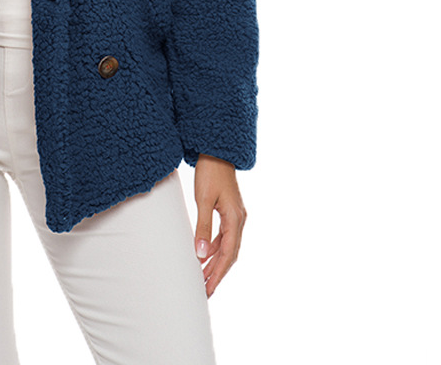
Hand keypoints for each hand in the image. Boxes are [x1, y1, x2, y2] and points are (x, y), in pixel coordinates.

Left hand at [193, 153, 246, 297]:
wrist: (215, 151)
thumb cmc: (209, 173)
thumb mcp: (203, 200)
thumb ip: (203, 227)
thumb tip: (201, 254)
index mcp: (236, 219)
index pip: (228, 255)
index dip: (218, 274)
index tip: (207, 289)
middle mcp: (239, 220)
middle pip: (230, 254)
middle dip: (217, 273)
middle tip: (205, 290)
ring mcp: (235, 216)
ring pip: (227, 246)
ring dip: (215, 262)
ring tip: (202, 277)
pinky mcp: (229, 211)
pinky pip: (223, 236)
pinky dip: (214, 248)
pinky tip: (204, 255)